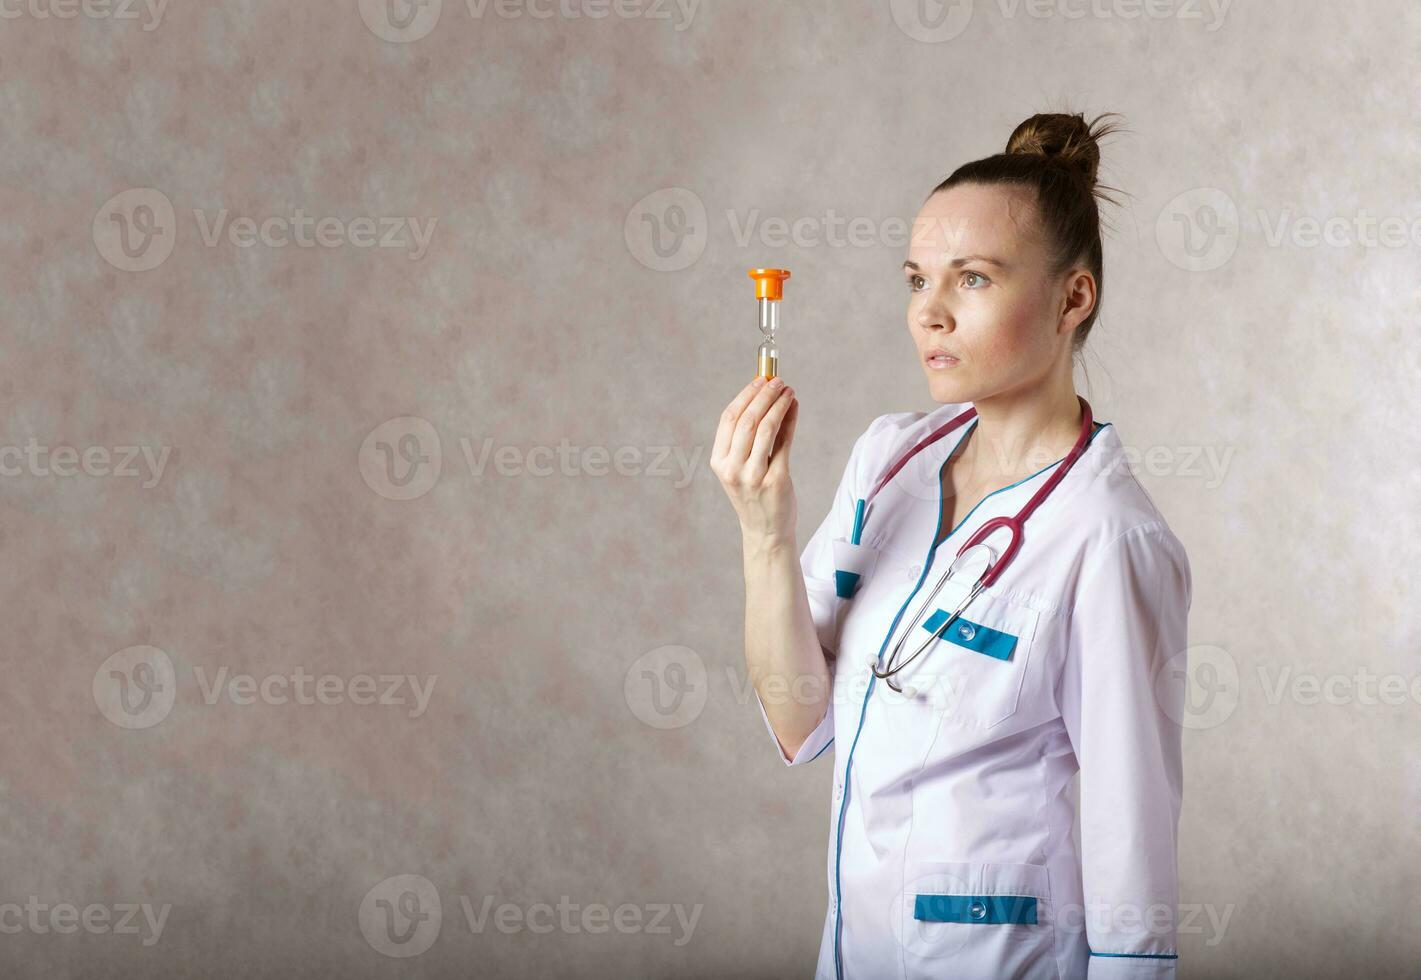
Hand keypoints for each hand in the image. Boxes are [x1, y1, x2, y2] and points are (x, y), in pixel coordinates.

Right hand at [711, 377, 798, 543]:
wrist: (766, 530)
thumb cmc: (754, 493)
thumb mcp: (741, 466)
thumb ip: (750, 436)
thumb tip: (765, 395)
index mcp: (719, 462)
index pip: (729, 419)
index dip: (745, 395)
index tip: (759, 379)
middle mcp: (733, 469)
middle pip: (748, 420)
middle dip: (764, 395)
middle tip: (777, 381)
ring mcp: (754, 476)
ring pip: (766, 428)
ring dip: (779, 404)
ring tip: (788, 391)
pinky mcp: (776, 480)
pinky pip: (784, 442)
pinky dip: (790, 420)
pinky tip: (794, 407)